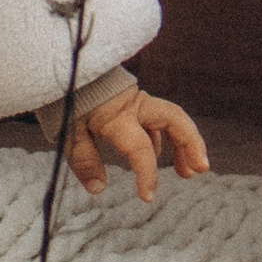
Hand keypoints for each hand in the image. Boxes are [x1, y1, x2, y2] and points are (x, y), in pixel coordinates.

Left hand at [67, 86, 209, 203]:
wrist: (60, 64)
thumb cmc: (63, 98)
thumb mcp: (67, 131)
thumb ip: (84, 160)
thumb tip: (98, 188)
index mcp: (118, 116)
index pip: (141, 148)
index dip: (147, 174)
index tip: (147, 197)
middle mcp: (134, 105)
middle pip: (174, 120)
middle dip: (191, 144)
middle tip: (200, 170)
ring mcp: (136, 101)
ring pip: (170, 119)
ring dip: (183, 144)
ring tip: (187, 171)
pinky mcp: (132, 101)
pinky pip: (155, 121)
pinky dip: (163, 139)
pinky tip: (160, 156)